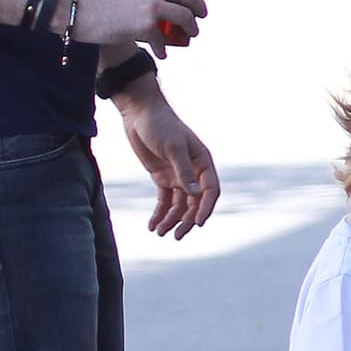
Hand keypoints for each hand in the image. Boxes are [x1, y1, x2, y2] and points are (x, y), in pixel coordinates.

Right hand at [74, 0, 212, 57]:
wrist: (80, 7)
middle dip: (200, 7)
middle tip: (202, 13)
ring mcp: (152, 5)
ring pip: (185, 17)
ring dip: (192, 27)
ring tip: (192, 33)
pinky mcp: (145, 25)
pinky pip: (162, 40)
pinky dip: (163, 48)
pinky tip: (162, 53)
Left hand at [117, 84, 219, 238]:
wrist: (139, 114)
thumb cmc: (160, 125)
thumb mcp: (172, 147)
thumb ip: (183, 171)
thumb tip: (195, 195)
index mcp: (203, 162)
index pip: (210, 191)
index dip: (205, 208)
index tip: (197, 223)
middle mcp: (193, 172)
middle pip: (194, 203)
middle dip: (186, 220)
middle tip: (177, 236)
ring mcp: (177, 176)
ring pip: (178, 205)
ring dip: (171, 220)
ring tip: (160, 233)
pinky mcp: (162, 177)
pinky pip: (164, 201)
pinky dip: (159, 214)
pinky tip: (152, 226)